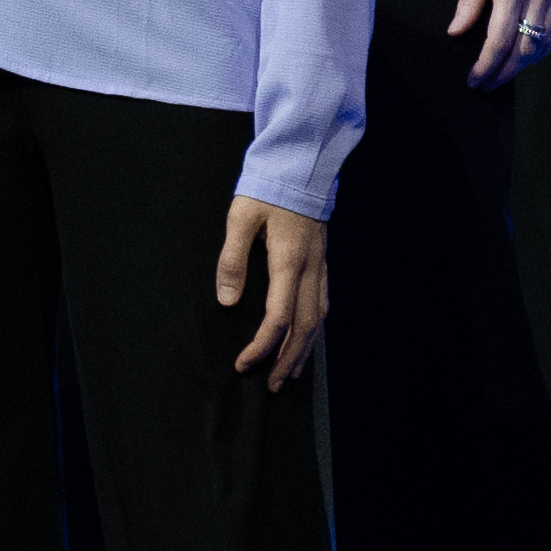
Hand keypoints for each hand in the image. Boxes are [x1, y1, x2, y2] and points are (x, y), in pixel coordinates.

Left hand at [215, 189, 330, 389]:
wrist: (301, 165)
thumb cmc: (266, 189)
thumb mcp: (240, 217)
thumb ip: (232, 259)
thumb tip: (227, 300)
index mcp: (288, 261)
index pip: (279, 317)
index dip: (263, 345)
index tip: (245, 363)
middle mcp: (310, 269)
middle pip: (305, 327)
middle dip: (288, 359)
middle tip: (272, 385)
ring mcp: (320, 266)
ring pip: (319, 320)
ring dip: (305, 350)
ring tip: (291, 373)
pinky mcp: (322, 262)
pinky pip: (323, 304)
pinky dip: (316, 330)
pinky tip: (308, 341)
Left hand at [447, 0, 550, 87]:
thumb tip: (456, 31)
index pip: (499, 37)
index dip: (487, 64)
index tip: (475, 80)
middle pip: (524, 47)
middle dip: (504, 71)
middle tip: (488, 83)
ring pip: (545, 44)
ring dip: (524, 64)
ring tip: (505, 71)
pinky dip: (546, 49)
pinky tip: (531, 55)